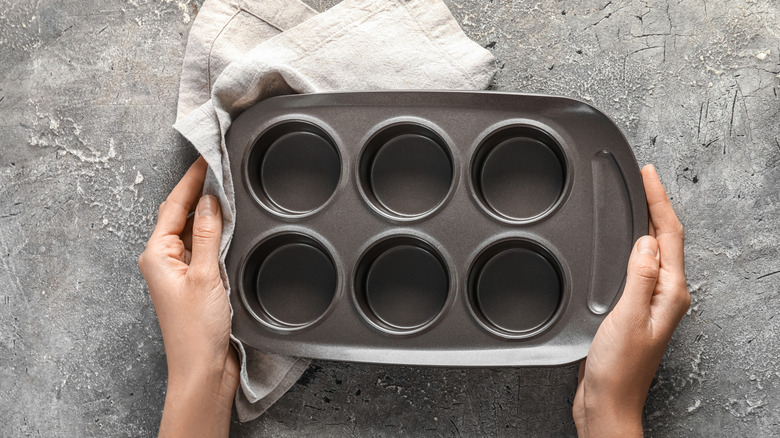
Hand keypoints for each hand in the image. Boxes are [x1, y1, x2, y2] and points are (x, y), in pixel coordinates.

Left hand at [138, 157, 238, 437]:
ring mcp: (180, 271)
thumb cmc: (196, 331)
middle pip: (180, 215)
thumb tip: (209, 200)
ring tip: (227, 190)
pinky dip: (214, 233)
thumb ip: (208, 234)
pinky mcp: (195, 282)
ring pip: (193, 230)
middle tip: (218, 168)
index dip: (191, 180)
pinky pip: (203, 247)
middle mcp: (164, 260)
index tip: (205, 158)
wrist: (202, 368)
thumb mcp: (205, 275)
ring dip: (208, 212)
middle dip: (198, 191)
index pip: (174, 205)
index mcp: (157, 254)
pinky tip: (229, 227)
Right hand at [572, 164, 689, 436]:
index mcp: (670, 293)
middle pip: (665, 238)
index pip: (669, 235)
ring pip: (650, 251)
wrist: (606, 401)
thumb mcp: (628, 317)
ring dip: (644, 223)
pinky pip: (635, 266)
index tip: (648, 174)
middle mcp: (664, 295)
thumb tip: (648, 240)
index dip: (659, 201)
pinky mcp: (631, 309)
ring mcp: (649, 302)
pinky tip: (619, 242)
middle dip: (655, 205)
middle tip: (642, 178)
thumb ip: (639, 277)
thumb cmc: (618, 369)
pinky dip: (629, 245)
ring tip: (635, 200)